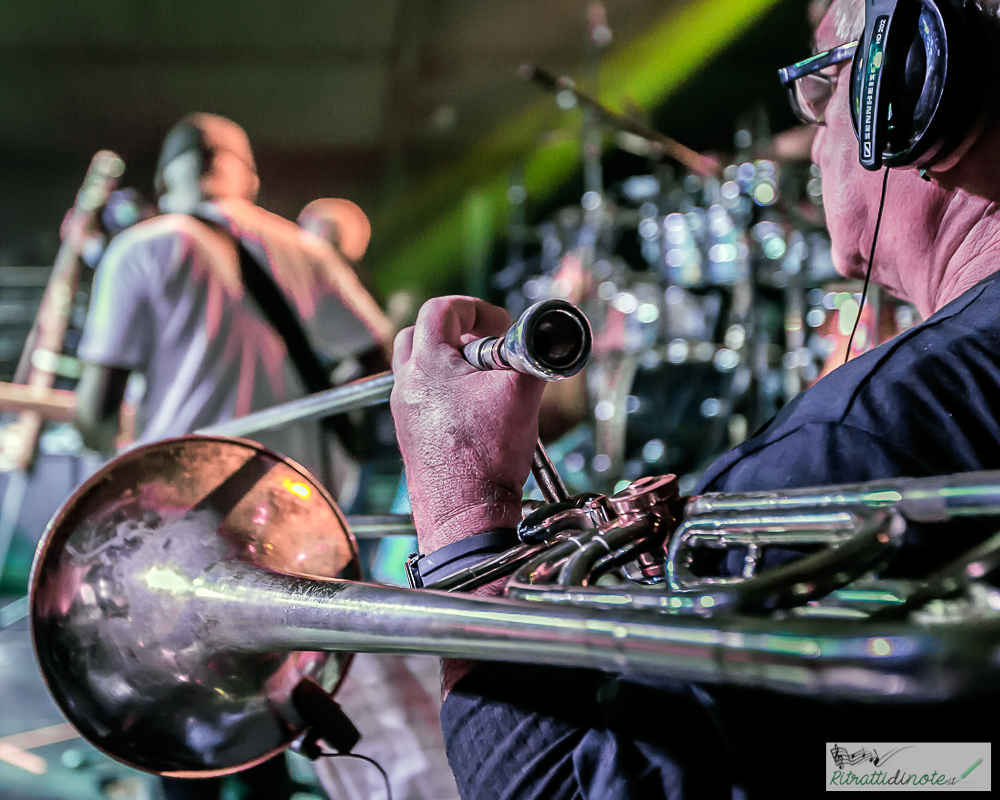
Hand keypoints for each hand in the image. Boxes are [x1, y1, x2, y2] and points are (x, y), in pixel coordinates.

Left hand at [390, 296, 544, 554]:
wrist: (465, 515)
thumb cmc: (486, 458)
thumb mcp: (521, 394)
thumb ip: (534, 354)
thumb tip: (548, 338)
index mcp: (427, 364)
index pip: (441, 310)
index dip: (476, 308)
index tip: (500, 324)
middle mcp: (407, 385)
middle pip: (420, 333)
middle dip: (456, 330)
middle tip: (485, 343)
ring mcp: (403, 412)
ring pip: (418, 367)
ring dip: (448, 361)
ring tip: (482, 379)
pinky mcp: (409, 436)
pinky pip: (421, 398)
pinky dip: (444, 392)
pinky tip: (474, 412)